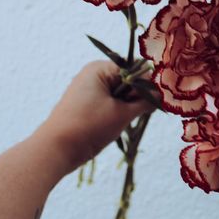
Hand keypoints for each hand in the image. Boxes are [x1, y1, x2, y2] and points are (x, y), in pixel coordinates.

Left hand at [38, 60, 155, 174]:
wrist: (56, 150)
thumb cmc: (89, 126)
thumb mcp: (123, 113)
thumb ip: (145, 101)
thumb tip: (162, 94)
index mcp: (100, 69)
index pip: (135, 69)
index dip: (147, 85)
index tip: (153, 102)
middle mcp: (94, 75)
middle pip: (128, 81)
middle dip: (136, 97)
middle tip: (134, 115)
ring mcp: (89, 90)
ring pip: (121, 94)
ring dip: (128, 107)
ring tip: (122, 122)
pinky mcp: (87, 105)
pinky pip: (111, 103)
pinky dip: (118, 113)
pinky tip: (115, 125)